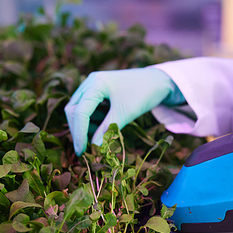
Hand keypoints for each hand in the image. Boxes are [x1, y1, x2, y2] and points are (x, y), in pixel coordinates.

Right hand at [65, 67, 181, 155]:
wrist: (158, 81)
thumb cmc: (144, 94)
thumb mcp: (125, 113)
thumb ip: (107, 130)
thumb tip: (93, 148)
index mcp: (95, 84)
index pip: (79, 112)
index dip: (79, 134)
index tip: (81, 152)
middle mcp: (90, 83)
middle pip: (74, 110)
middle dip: (79, 130)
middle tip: (87, 148)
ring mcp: (93, 86)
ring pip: (79, 110)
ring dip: (86, 126)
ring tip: (102, 136)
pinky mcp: (98, 91)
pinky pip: (88, 108)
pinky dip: (93, 121)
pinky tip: (105, 126)